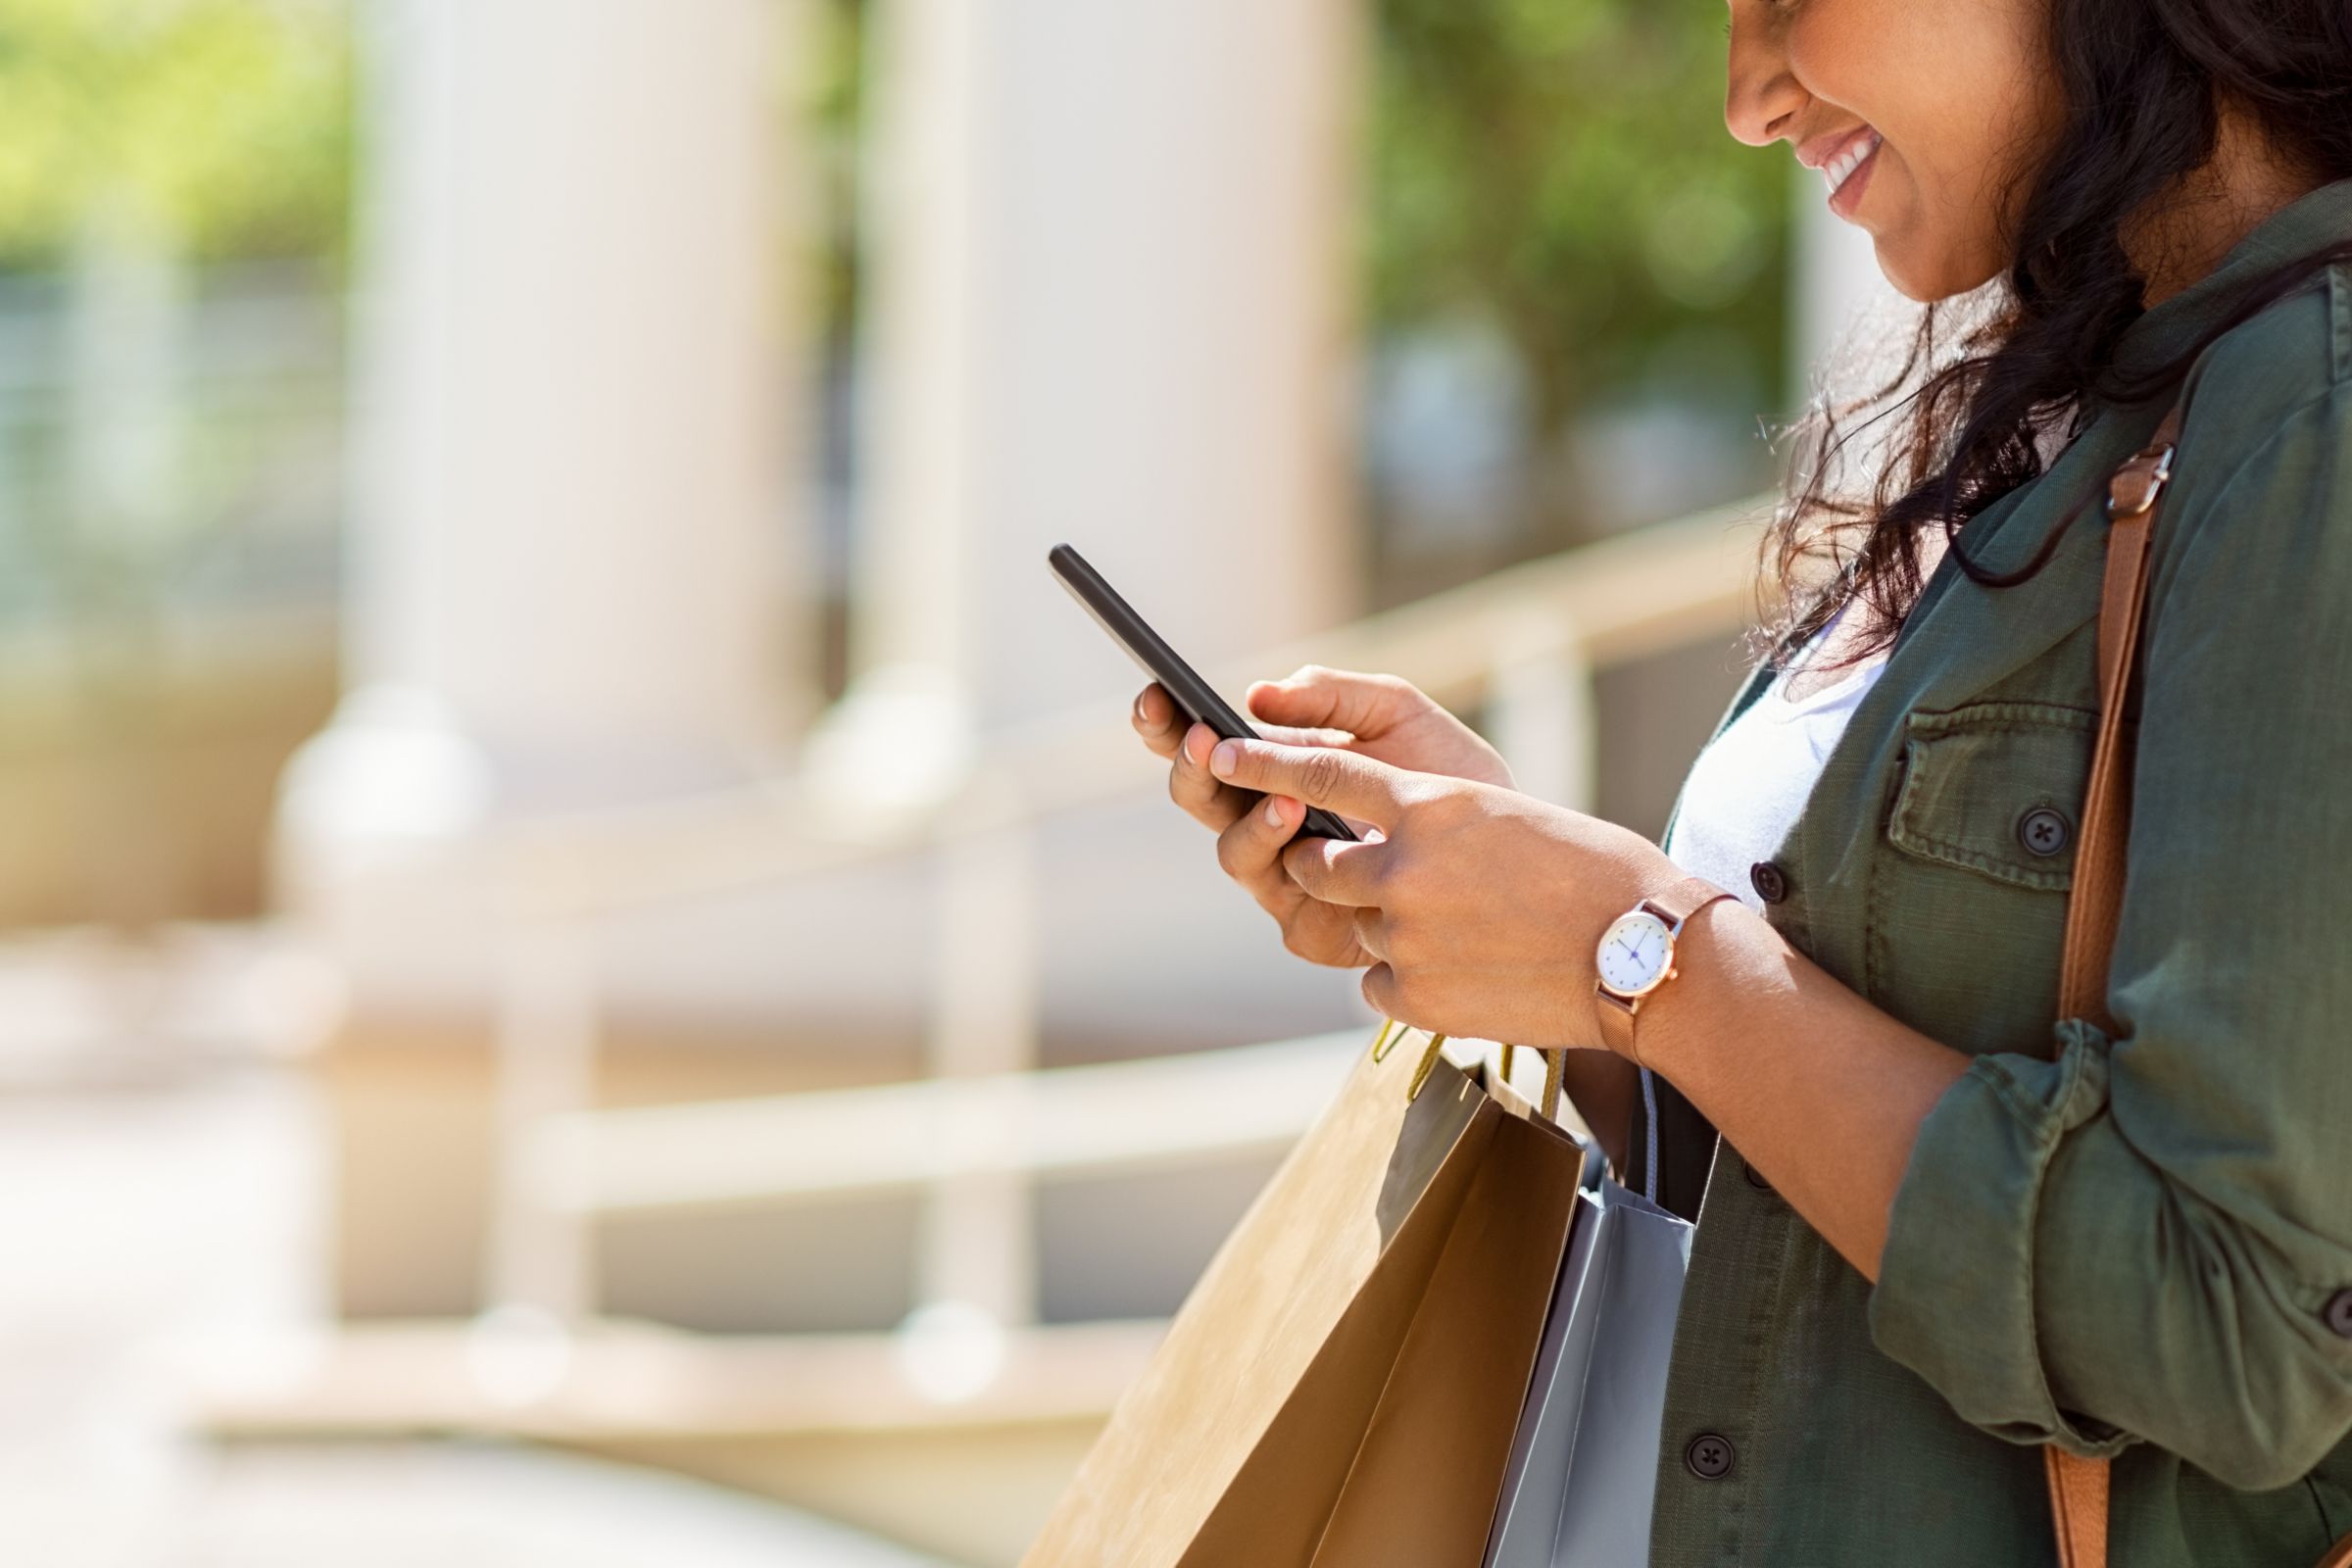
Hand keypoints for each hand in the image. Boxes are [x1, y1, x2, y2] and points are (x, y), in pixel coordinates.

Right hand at [1131, 668, 1512, 966]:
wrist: (1513, 845)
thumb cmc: (1448, 775)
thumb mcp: (1397, 712)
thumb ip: (1332, 694)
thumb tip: (1257, 695)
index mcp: (1273, 767)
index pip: (1202, 746)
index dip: (1167, 725)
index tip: (1155, 695)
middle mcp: (1267, 824)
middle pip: (1200, 801)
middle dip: (1191, 771)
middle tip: (1204, 741)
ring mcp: (1288, 878)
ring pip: (1234, 856)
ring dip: (1251, 824)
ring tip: (1287, 797)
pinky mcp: (1320, 927)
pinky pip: (1288, 908)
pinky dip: (1299, 875)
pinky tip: (1321, 844)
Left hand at [1208, 734, 1675, 1051]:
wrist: (1643, 952)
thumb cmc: (1591, 873)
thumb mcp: (1503, 816)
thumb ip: (1430, 819)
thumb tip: (1374, 831)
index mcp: (1430, 804)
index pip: (1320, 773)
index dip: (1261, 763)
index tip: (1220, 752)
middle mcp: (1404, 866)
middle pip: (1311, 865)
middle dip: (1321, 869)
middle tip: (1361, 874)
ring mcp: (1405, 934)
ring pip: (1352, 926)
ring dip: (1387, 927)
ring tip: (1459, 929)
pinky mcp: (1413, 995)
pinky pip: (1375, 984)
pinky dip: (1406, 978)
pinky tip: (1467, 971)